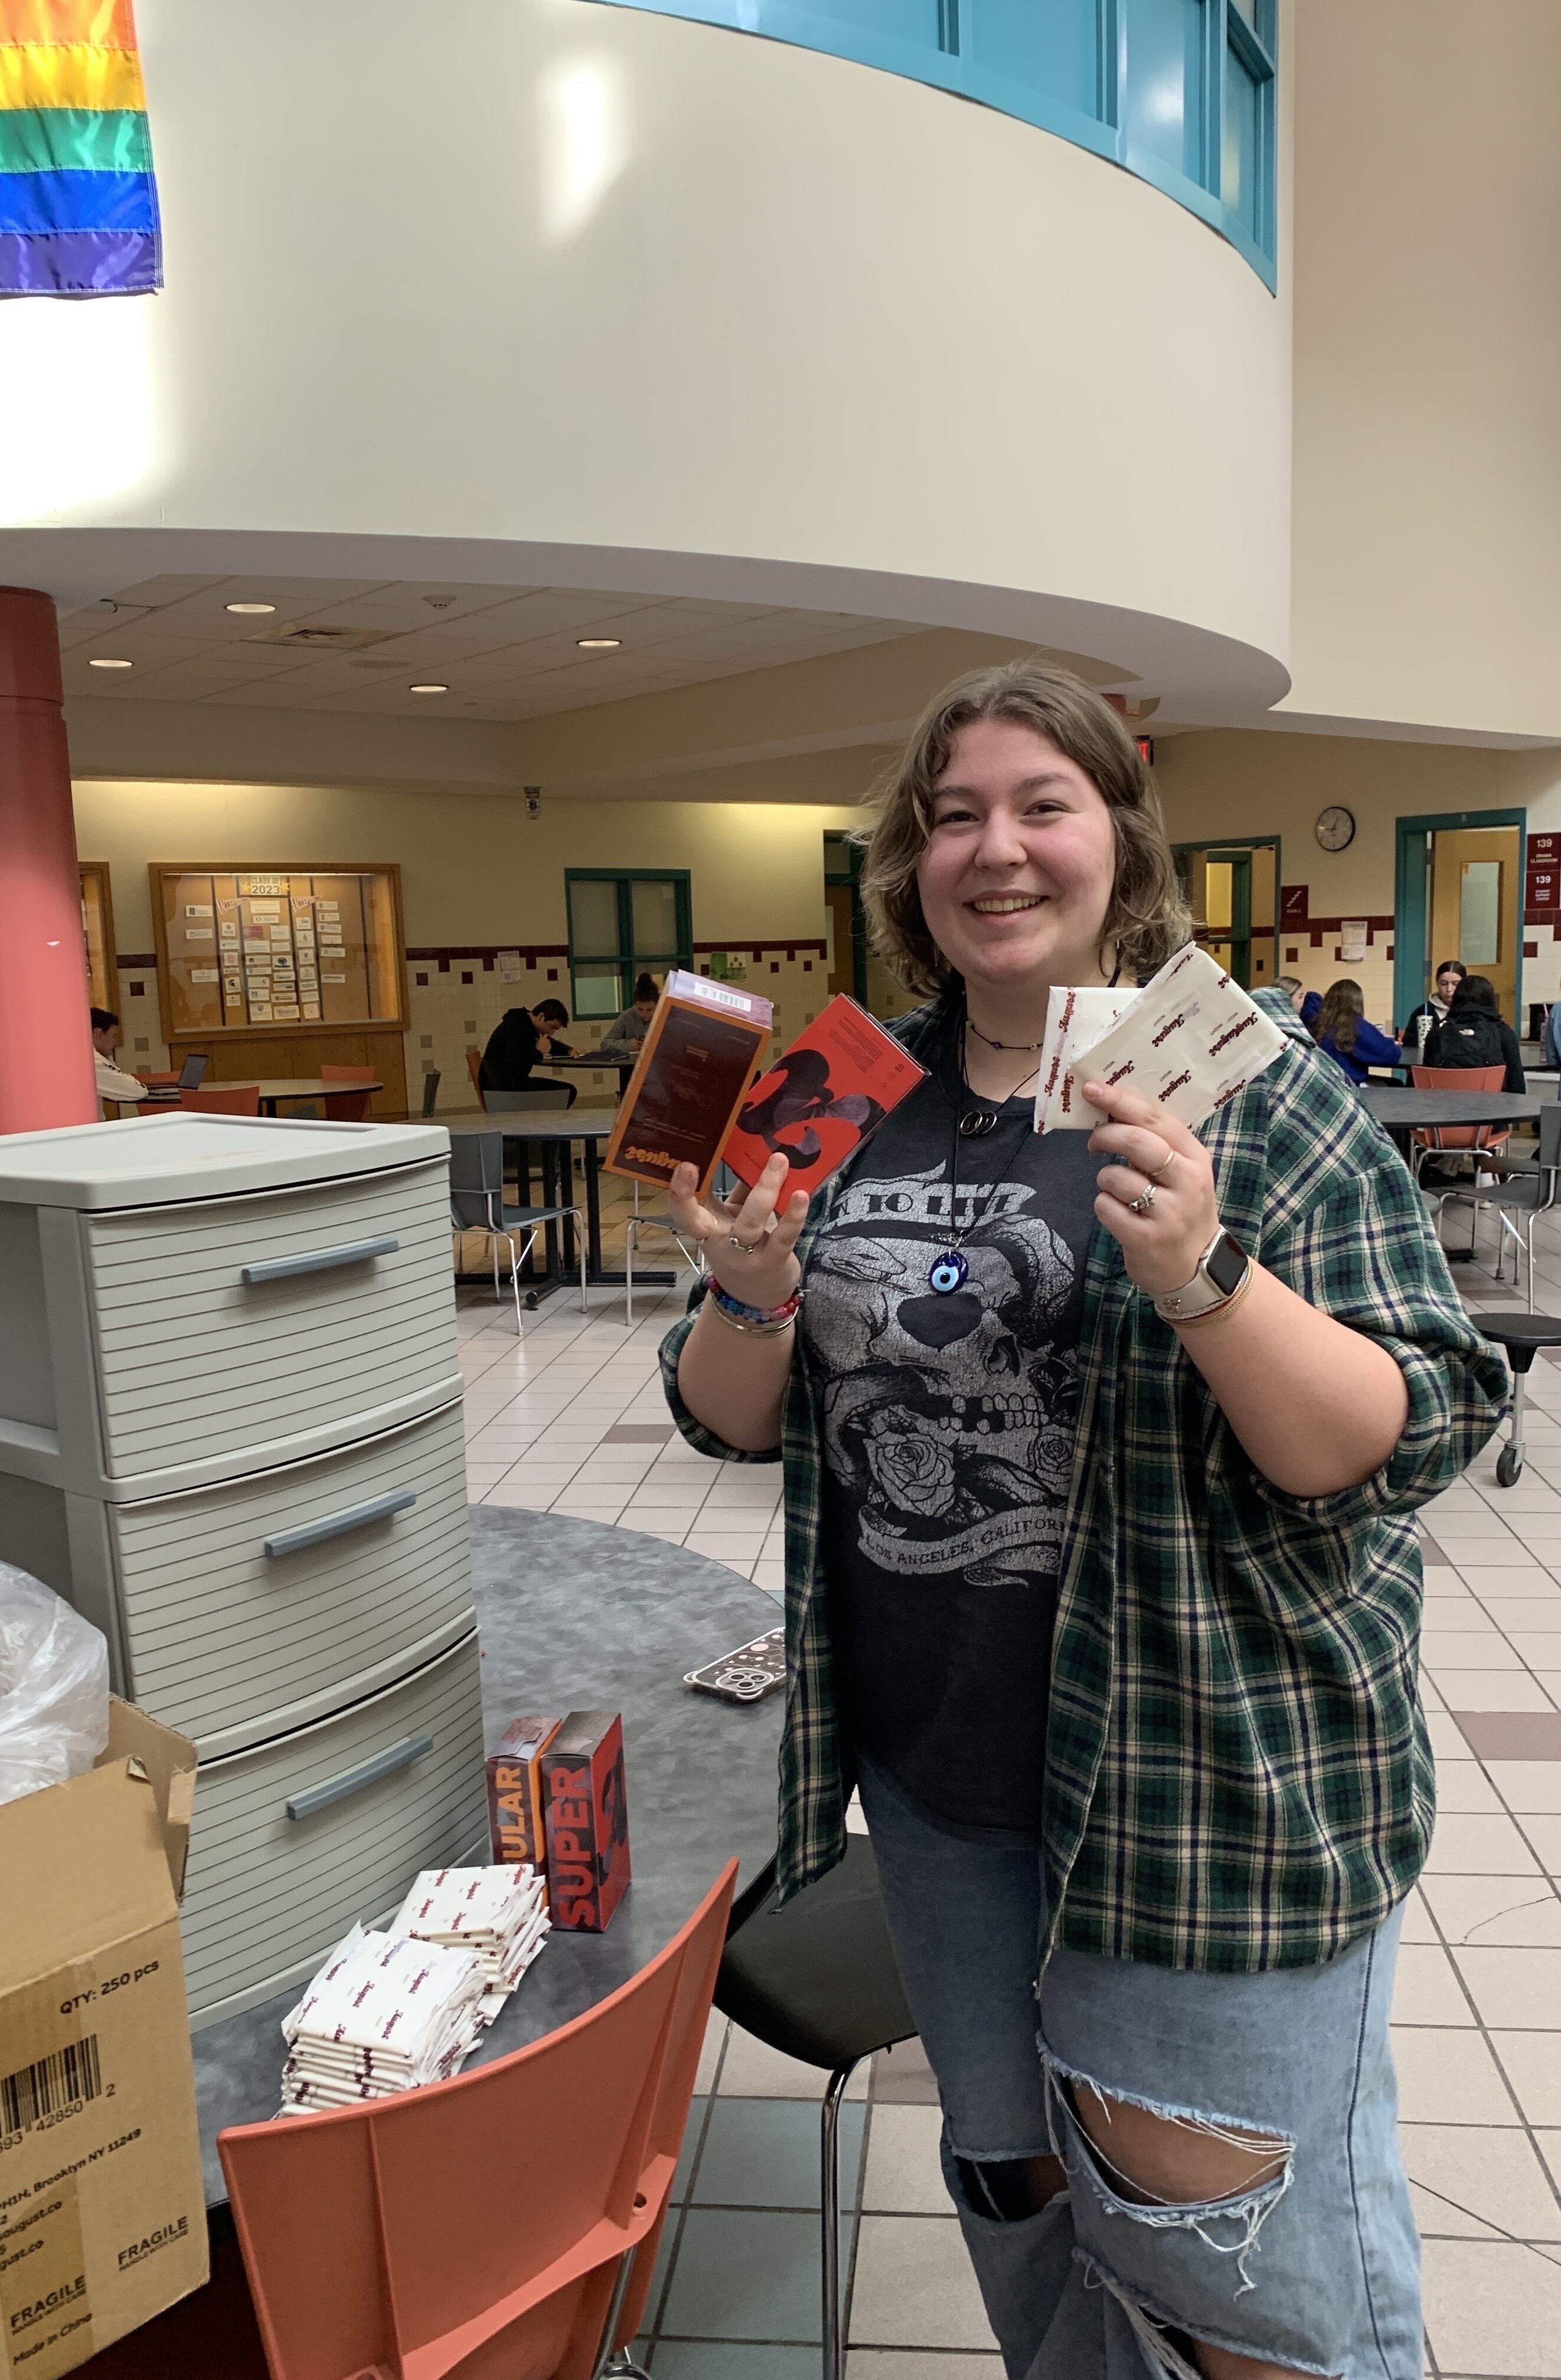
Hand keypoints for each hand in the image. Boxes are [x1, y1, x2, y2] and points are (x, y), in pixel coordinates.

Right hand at [668, 1152, 809, 1310]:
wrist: (757, 1297)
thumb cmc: (743, 1247)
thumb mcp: (733, 1219)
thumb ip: (740, 1189)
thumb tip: (750, 1151)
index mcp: (706, 1228)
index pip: (683, 1213)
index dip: (680, 1192)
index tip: (686, 1165)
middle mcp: (721, 1242)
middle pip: (713, 1218)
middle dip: (729, 1187)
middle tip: (755, 1156)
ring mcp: (746, 1255)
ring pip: (750, 1223)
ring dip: (766, 1191)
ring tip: (780, 1163)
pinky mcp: (773, 1262)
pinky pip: (783, 1237)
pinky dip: (792, 1216)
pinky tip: (800, 1196)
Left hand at [1083, 1080, 1220, 1298]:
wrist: (1195, 1267)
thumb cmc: (1179, 1209)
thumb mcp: (1181, 1173)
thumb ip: (1156, 1144)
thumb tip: (1111, 1109)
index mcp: (1195, 1157)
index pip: (1156, 1118)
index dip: (1120, 1100)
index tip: (1091, 1088)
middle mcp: (1187, 1181)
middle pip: (1136, 1141)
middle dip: (1106, 1136)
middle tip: (1093, 1143)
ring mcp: (1169, 1212)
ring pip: (1114, 1176)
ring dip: (1105, 1179)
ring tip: (1118, 1191)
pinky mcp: (1146, 1238)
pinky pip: (1105, 1207)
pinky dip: (1104, 1206)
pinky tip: (1119, 1214)